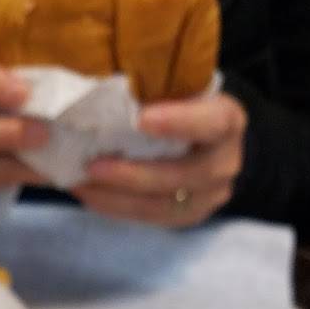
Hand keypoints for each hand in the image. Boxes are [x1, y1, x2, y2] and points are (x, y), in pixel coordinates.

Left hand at [75, 92, 246, 227]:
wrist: (210, 142)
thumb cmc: (186, 106)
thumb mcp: (182, 90)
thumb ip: (158, 92)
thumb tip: (103, 91)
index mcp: (228, 121)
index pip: (213, 122)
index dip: (179, 122)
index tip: (141, 118)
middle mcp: (225, 163)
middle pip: (180, 175)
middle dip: (132, 174)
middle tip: (92, 166)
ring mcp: (209, 197)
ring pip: (160, 205)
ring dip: (115, 197)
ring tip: (81, 184)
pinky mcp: (188, 217)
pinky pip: (149, 218)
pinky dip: (115, 207)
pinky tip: (90, 196)